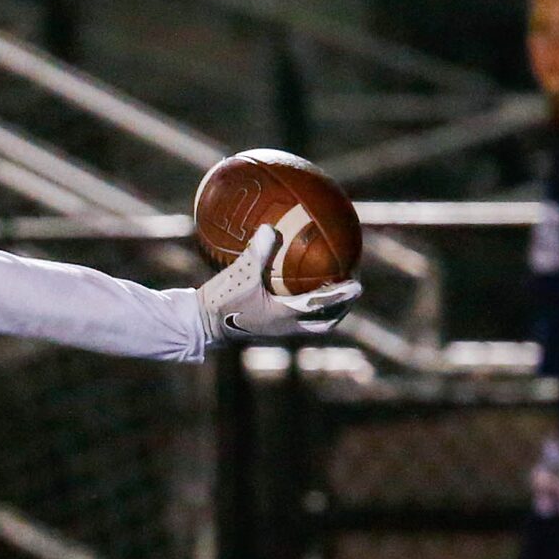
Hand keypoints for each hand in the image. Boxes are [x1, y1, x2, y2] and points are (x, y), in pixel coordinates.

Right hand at [197, 224, 361, 343]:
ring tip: (333, 295)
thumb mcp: (238, 273)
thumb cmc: (220, 301)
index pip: (320, 305)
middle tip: (352, 290)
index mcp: (283, 315)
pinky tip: (297, 292)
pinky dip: (306, 309)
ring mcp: (277, 331)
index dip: (341, 296)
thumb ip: (257, 251)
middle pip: (324, 323)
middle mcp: (285, 326)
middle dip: (341, 309)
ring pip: (312, 325)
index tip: (358, 286)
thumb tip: (270, 227)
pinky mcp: (267, 329)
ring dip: (327, 312)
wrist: (199, 325)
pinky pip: (295, 320)